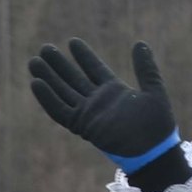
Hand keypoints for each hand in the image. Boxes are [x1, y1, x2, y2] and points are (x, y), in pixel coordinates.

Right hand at [29, 38, 189, 189]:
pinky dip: (48, 99)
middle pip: (73, 78)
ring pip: (63, 92)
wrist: (153, 150)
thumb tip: (140, 43)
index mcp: (115, 91)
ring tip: (34, 62)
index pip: (94, 69)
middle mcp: (98, 100)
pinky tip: (36, 83)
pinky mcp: (82, 126)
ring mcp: (89, 113)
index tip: (72, 41)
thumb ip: (145, 68)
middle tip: (45, 48)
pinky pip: (60, 111)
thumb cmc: (157, 124)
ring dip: (48, 78)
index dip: (83, 56)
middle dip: (59, 64)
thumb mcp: (153, 90)